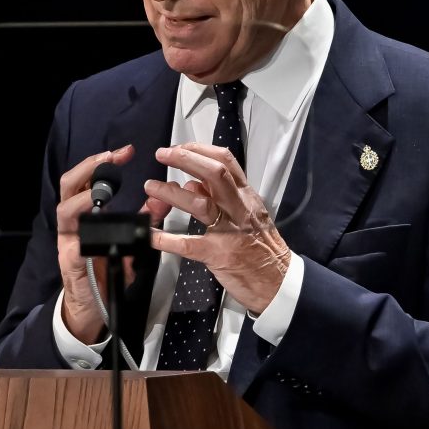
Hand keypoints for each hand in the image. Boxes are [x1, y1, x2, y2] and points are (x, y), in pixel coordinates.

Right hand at [53, 144, 156, 343]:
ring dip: (81, 200)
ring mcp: (69, 243)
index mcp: (86, 214)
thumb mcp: (130, 242)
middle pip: (69, 186)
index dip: (104, 162)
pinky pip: (73, 250)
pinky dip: (81, 242)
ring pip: (64, 212)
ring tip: (98, 194)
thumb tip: (162, 199)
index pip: (89, 179)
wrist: (93, 306)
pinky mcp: (70, 265)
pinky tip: (90, 237)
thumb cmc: (108, 270)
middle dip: (88, 169)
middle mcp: (73, 224)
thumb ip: (144, 221)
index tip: (125, 152)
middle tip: (109, 159)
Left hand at [143, 143, 293, 312]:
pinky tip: (151, 236)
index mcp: (246, 197)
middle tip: (162, 155)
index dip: (200, 150)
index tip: (179, 147)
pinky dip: (167, 239)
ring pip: (201, 203)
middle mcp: (240, 208)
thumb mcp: (248, 215)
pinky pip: (189, 244)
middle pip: (215, 174)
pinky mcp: (220, 255)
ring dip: (172, 193)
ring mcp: (230, 231)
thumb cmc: (263, 248)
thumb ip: (223, 197)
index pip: (226, 162)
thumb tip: (194, 182)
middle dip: (186, 160)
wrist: (278, 282)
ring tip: (151, 188)